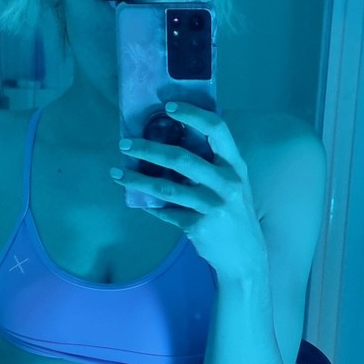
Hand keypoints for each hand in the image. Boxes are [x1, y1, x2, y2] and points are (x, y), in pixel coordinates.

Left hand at [111, 101, 265, 283]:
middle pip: (181, 158)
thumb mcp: (233, 184)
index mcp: (235, 165)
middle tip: (125, 144)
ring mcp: (212, 206)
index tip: (168, 107)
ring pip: (166, 188)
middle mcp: (226, 183)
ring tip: (117, 173)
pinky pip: (166, 213)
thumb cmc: (234, 213)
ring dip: (137, 180)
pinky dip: (151, 207)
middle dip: (147, 149)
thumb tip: (173, 139)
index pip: (217, 129)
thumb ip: (212, 163)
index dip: (192, 114)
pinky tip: (139, 202)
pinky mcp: (198, 226)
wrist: (245, 257)